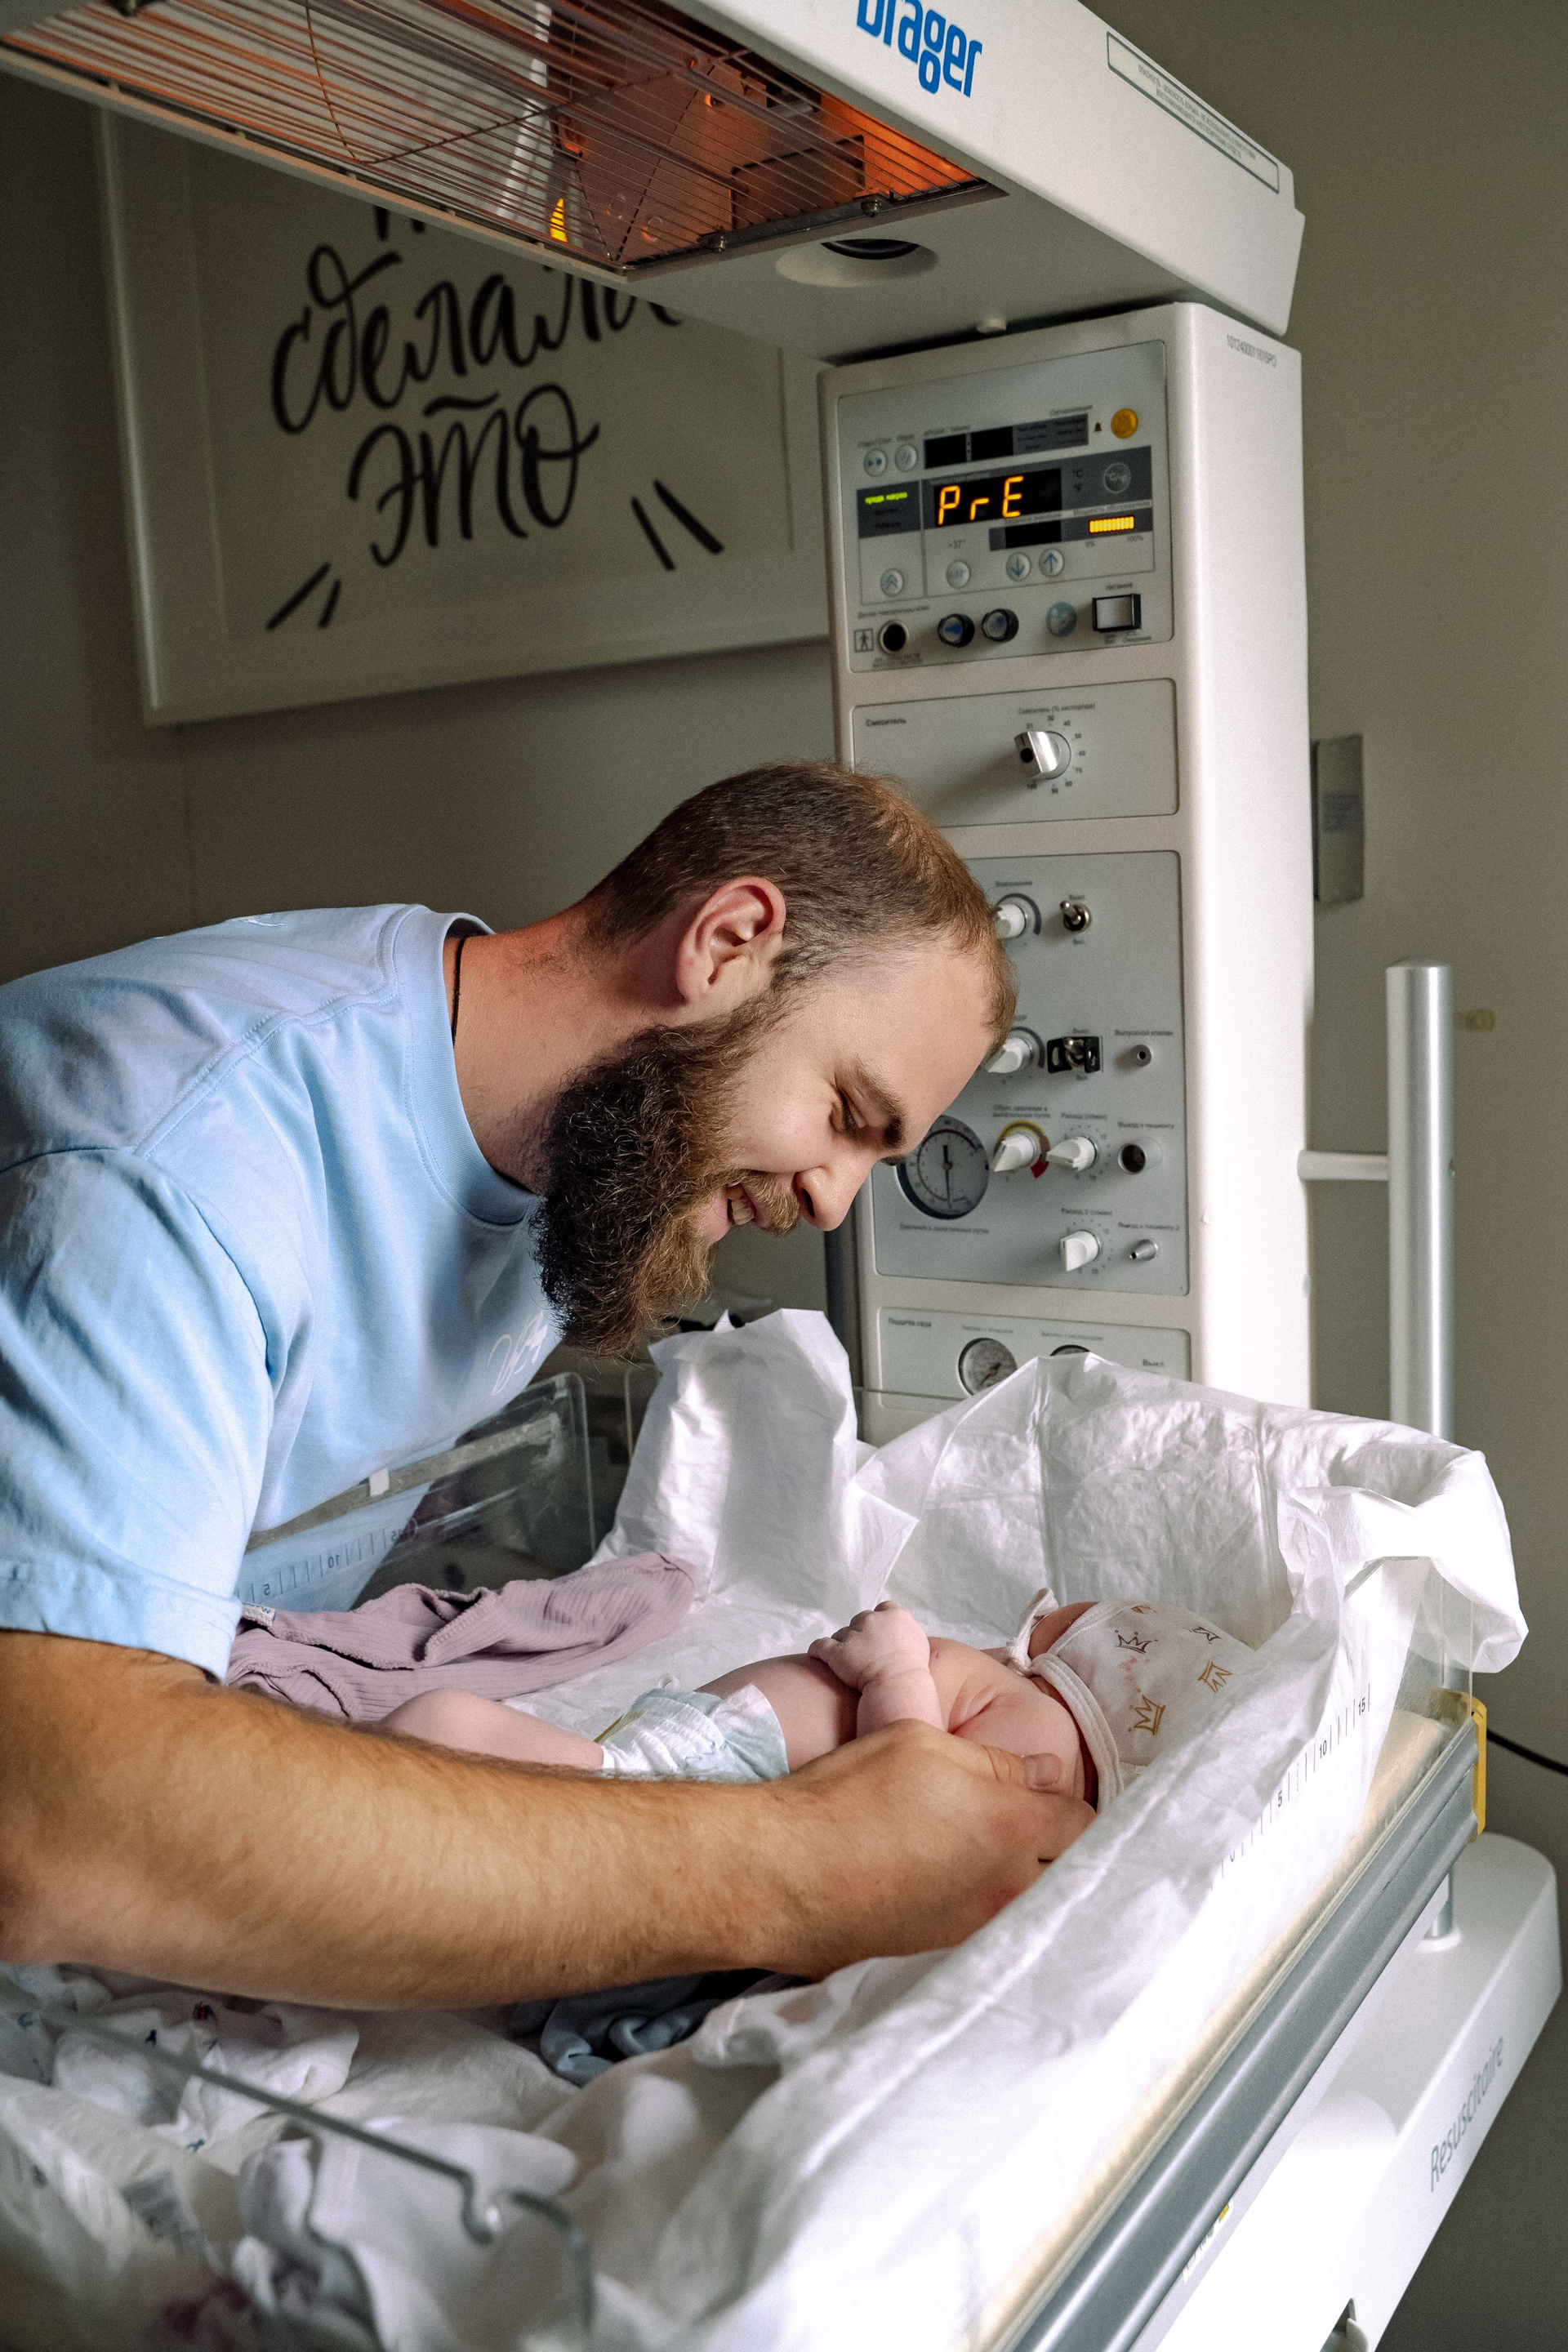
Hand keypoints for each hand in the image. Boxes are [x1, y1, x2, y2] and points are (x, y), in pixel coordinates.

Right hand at [757, 1720, 1095, 1976]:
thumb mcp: (921, 1744)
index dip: (1067, 1807)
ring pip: (1030, 1913)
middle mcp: (1006, 1889)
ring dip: (1022, 1892)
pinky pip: (986, 1940)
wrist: (781, 1872)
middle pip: (1068, 1876)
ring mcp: (976, 1933)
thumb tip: (1043, 1779)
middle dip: (1057, 1856)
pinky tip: (949, 1899)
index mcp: (1011, 1826)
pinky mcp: (942, 1962)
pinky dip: (982, 1922)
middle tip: (1022, 1835)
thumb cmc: (847, 1796)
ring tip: (983, 1867)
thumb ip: (996, 1763)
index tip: (1047, 1801)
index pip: (1085, 1823)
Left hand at [809, 1601, 929, 1691]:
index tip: (878, 1634)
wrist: (898, 1687)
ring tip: (848, 1665)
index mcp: (895, 1615)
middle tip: (863, 1654)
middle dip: (860, 1634)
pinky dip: (816, 1650)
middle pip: (861, 1620)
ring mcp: (853, 1634)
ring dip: (843, 1645)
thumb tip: (900, 1631)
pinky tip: (815, 1655)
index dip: (879, 1621)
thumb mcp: (918, 1644)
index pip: (883, 1609)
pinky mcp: (837, 1651)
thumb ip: (906, 1632)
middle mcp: (873, 1620)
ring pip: (842, 1634)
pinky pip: (820, 1646)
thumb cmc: (911, 1673)